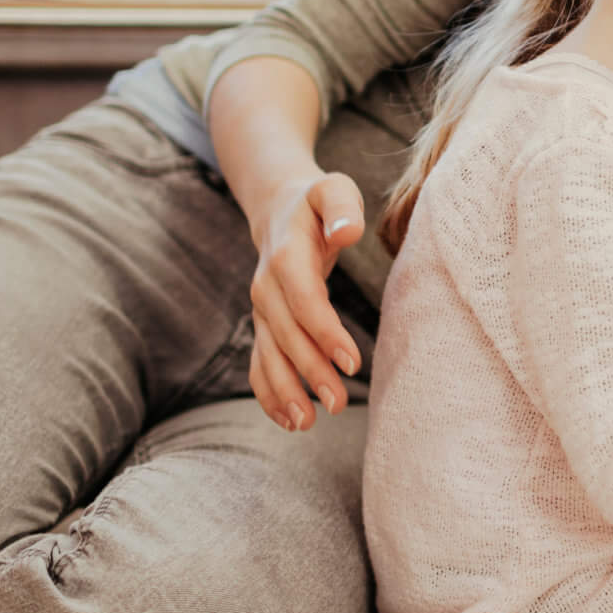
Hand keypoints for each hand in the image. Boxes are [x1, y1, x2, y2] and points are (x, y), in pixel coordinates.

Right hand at [246, 169, 365, 431]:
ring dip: (284, 392)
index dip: (324, 332)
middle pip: (286, 335)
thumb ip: (341, 206)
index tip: (352, 362)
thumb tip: (346, 231)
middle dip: (309, 371)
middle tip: (339, 403)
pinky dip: (269, 393)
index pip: (304, 299)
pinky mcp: (264, 325)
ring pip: (268, 355)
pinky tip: (290, 421)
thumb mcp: (334, 189)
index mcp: (285, 255)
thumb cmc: (318, 202)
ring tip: (308, 423)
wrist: (279, 207)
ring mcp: (261, 309)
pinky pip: (260, 363)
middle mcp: (266, 287)